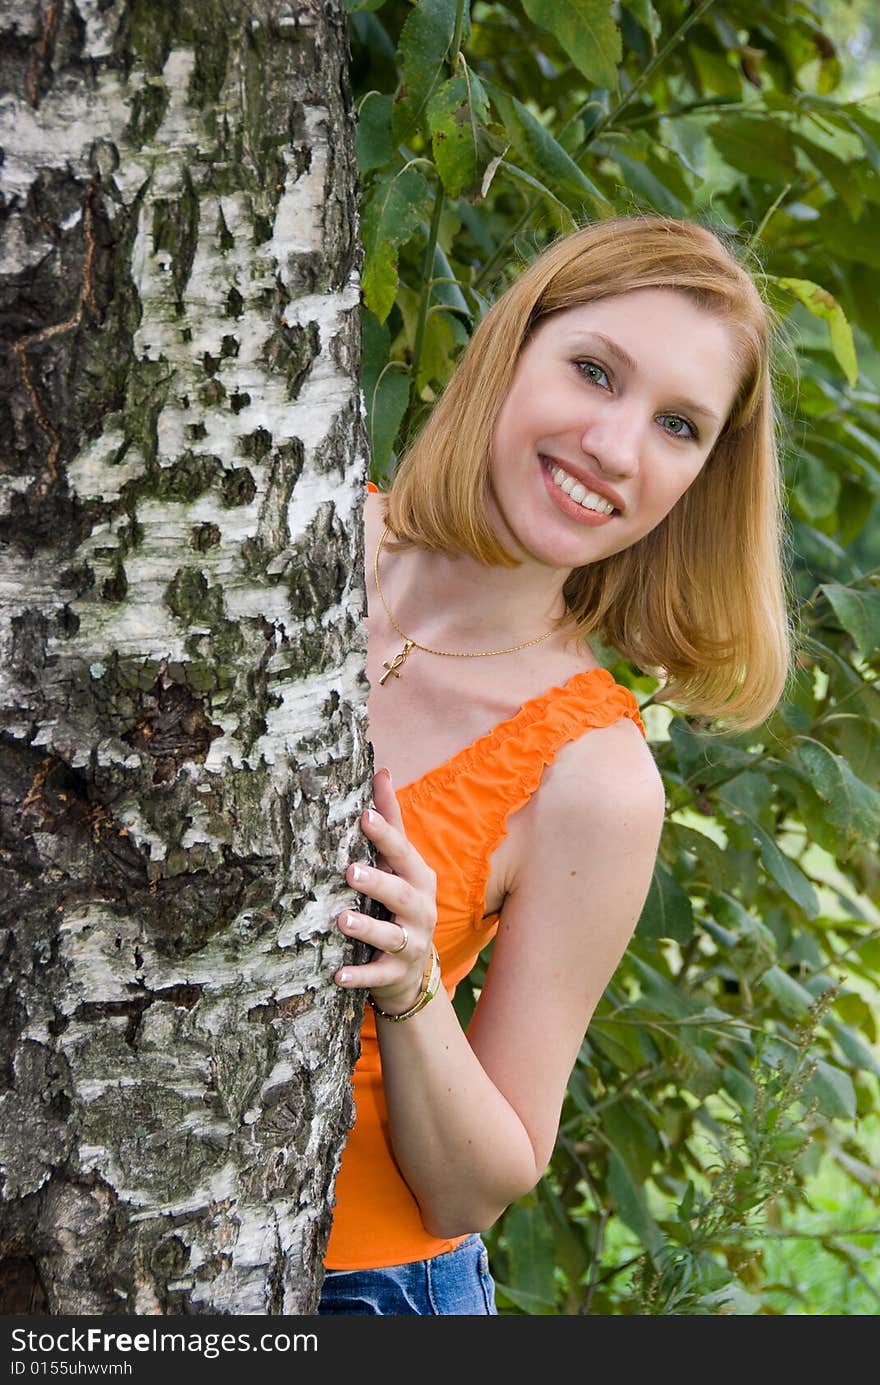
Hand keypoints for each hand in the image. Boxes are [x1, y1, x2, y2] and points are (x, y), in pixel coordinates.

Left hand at [334, 768, 437, 1014]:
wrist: (413, 969)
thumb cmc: (398, 902)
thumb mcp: (400, 864)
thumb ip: (390, 821)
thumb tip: (381, 771)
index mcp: (417, 878)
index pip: (402, 852)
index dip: (385, 835)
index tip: (364, 816)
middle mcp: (419, 909)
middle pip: (400, 893)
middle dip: (378, 881)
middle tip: (349, 870)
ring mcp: (411, 943)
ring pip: (390, 936)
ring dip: (367, 928)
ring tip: (341, 919)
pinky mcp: (396, 973)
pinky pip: (378, 975)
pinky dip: (359, 976)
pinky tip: (337, 975)